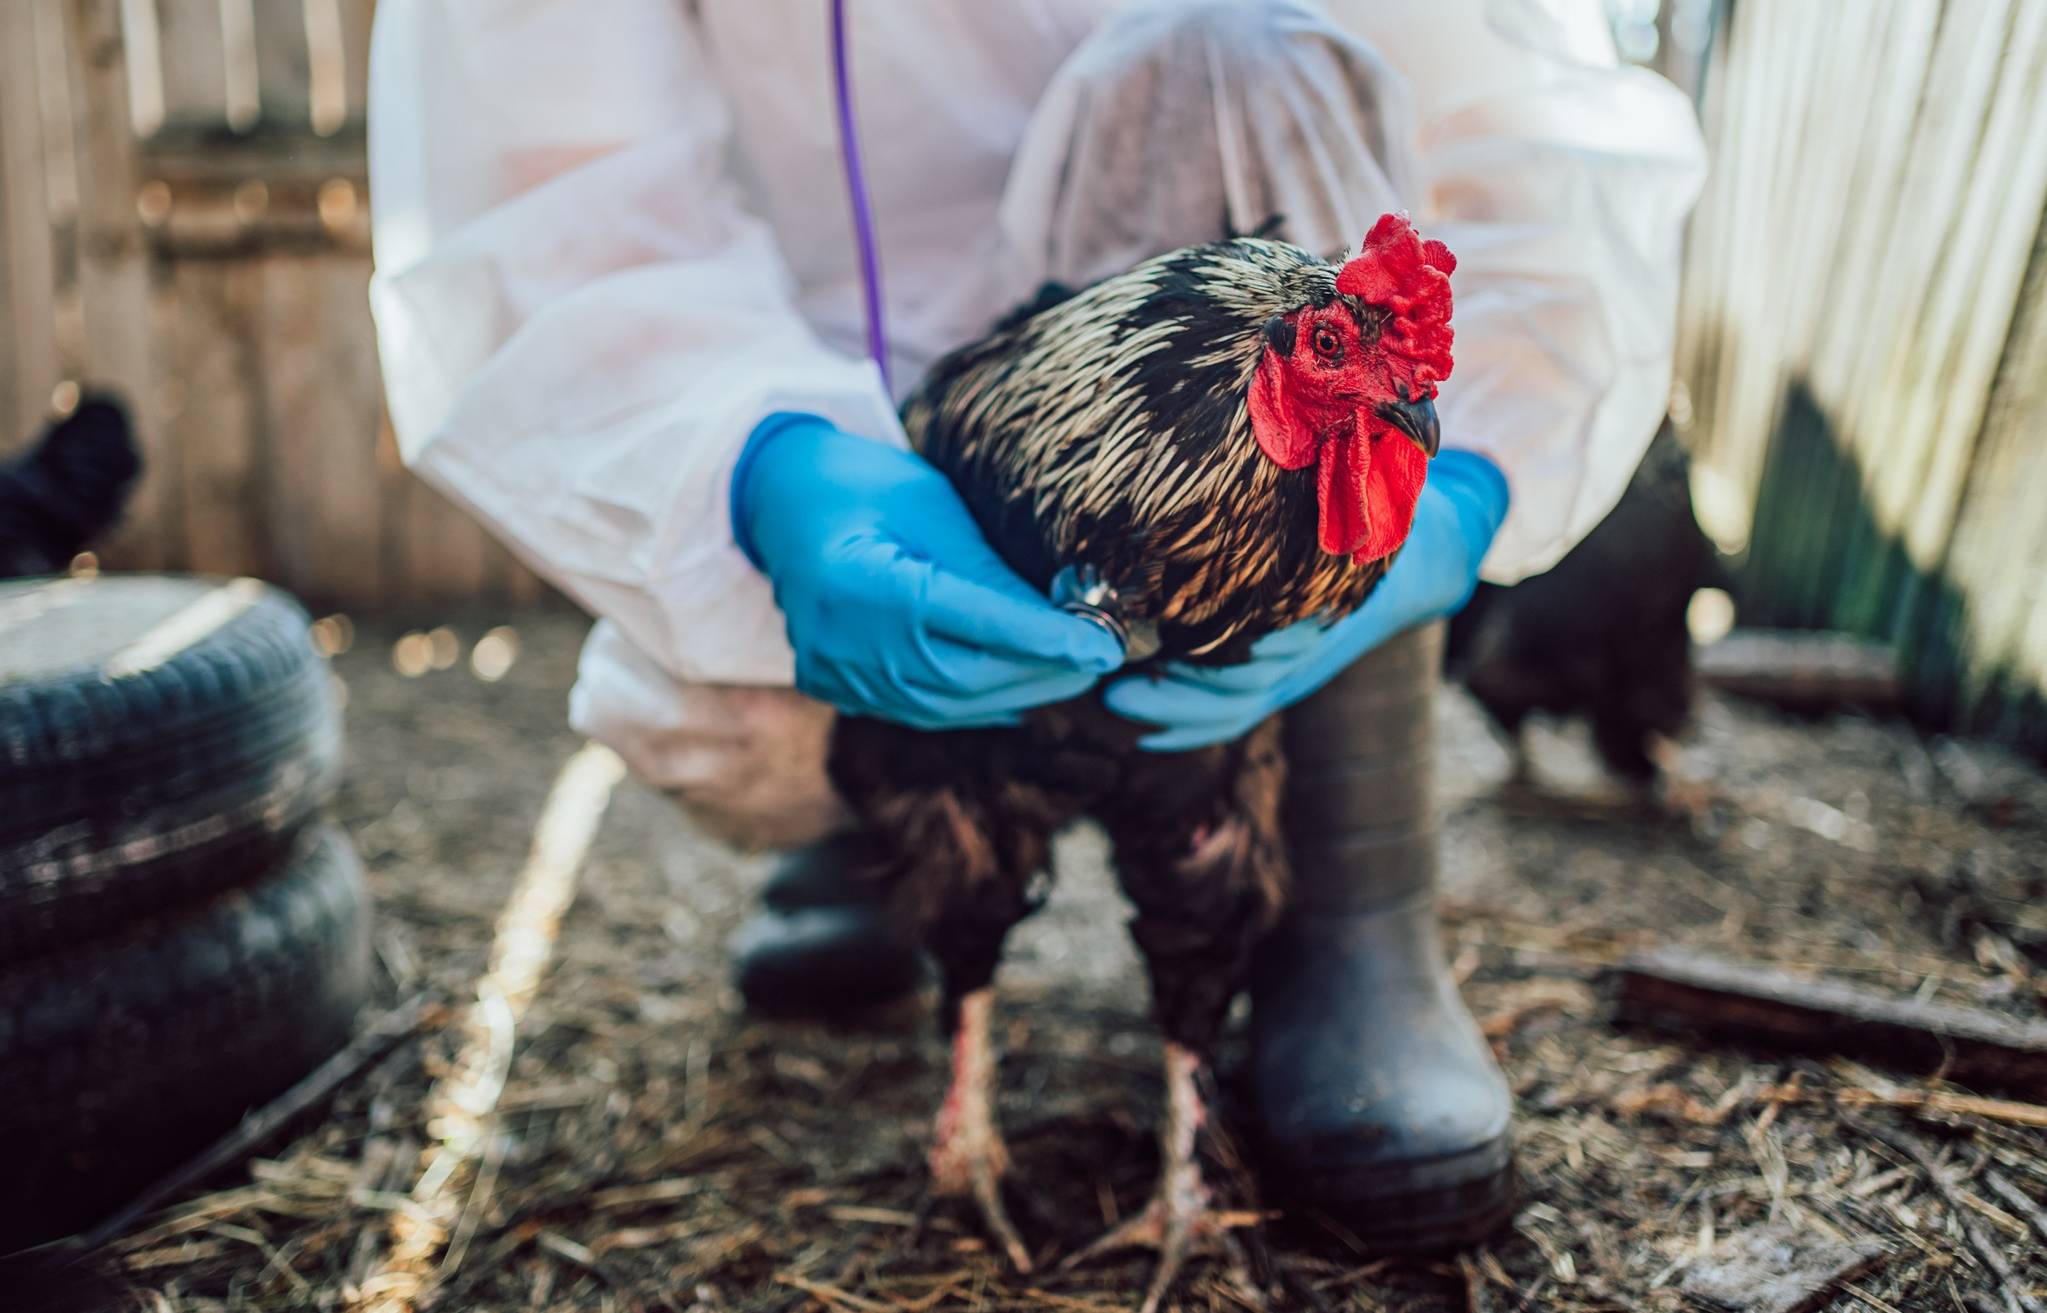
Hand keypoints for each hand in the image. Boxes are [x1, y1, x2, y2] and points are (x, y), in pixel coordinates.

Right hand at [732, 413, 1123, 728]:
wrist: (782, 501)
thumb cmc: (867, 487)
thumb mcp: (934, 509)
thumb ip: (990, 572)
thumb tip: (1067, 617)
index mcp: (865, 585)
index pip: (977, 624)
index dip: (1048, 639)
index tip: (1105, 647)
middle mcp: (846, 643)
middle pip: (967, 678)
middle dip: (1042, 672)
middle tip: (1097, 658)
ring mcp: (835, 674)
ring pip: (947, 706)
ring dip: (1014, 692)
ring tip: (1065, 672)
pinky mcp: (835, 689)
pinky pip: (918, 711)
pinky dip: (973, 703)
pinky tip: (1013, 690)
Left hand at [1102, 449, 1508, 750]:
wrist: (1424, 561)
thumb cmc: (1375, 510)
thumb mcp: (1360, 484)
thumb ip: (1331, 464)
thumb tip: (1311, 403)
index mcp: (1324, 599)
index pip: (1268, 644)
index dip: (1219, 652)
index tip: (1164, 641)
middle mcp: (1310, 644)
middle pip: (1243, 686)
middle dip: (1180, 691)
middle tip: (1116, 685)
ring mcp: (1296, 667)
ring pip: (1236, 707)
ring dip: (1176, 713)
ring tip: (1118, 700)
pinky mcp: (1281, 676)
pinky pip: (1237, 716)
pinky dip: (1193, 727)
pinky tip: (1148, 729)